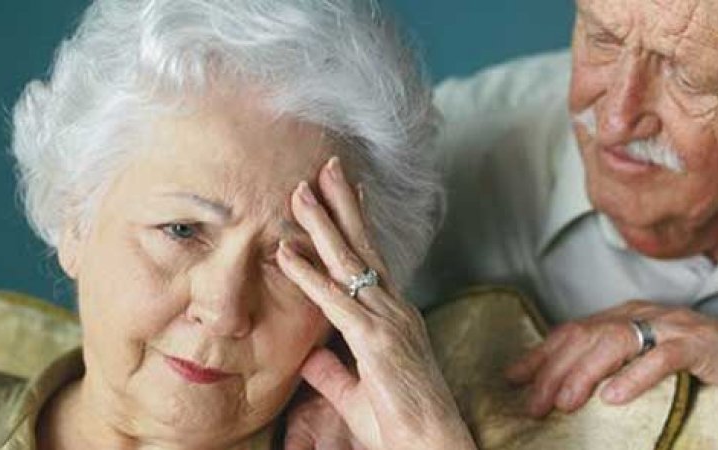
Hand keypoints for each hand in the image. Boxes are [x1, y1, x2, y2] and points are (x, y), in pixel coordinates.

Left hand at [276, 157, 474, 449]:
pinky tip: (287, 251)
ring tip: (300, 191)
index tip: (346, 191)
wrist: (431, 443)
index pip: (373, 259)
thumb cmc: (400, 423)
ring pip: (350, 262)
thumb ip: (333, 371)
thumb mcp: (356, 392)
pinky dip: (308, 275)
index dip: (358, 223)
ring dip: (322, 225)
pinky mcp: (374, 341)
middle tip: (326, 167)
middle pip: (364, 246)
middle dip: (342, 204)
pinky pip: (334, 301)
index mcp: (395, 316)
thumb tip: (310, 356)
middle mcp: (395, 309)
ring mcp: (387, 321)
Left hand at [505, 300, 717, 418]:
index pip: (572, 330)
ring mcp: (671, 326)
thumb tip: (566, 389)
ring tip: (565, 402)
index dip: (540, 354)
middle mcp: (643, 315)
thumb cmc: (702, 366)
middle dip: (554, 370)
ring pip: (616, 341)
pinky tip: (614, 397)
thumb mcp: (648, 362)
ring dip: (585, 373)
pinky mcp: (700, 344)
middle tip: (534, 404)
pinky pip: (663, 357)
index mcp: (626, 316)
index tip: (512, 379)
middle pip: (586, 336)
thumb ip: (612, 366)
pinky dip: (636, 376)